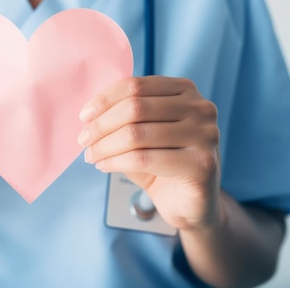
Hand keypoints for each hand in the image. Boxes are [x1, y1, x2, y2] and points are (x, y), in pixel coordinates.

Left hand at [78, 76, 221, 230]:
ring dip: (105, 146)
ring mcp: (206, 135)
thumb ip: (124, 116)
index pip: (136, 86)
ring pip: (137, 134)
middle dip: (102, 125)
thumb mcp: (143, 131)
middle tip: (83, 140)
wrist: (189, 203)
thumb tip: (89, 113)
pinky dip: (116, 162)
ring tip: (91, 156)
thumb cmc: (163, 162)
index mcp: (185, 90)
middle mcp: (200, 108)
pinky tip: (105, 166)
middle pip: (135, 107)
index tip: (84, 116)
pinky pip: (144, 159)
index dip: (105, 100)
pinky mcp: (202, 164)